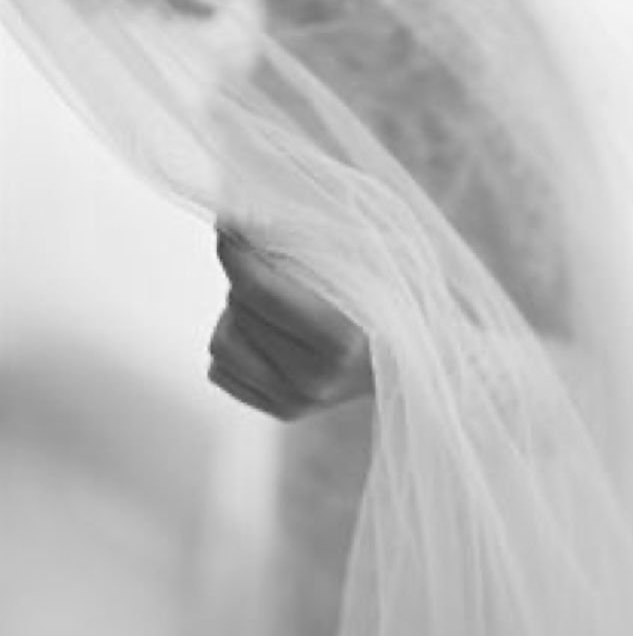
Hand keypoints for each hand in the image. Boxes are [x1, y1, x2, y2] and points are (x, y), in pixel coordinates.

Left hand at [209, 229, 373, 419]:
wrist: (410, 354)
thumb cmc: (387, 296)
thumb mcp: (362, 257)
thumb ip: (304, 240)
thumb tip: (240, 227)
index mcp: (340, 340)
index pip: (258, 290)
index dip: (235, 252)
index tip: (229, 225)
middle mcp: (314, 378)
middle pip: (238, 307)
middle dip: (247, 275)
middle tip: (272, 262)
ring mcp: (296, 401)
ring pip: (220, 341)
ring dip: (237, 313)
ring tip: (272, 303)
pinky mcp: (280, 411)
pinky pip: (220, 368)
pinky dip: (235, 343)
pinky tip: (266, 332)